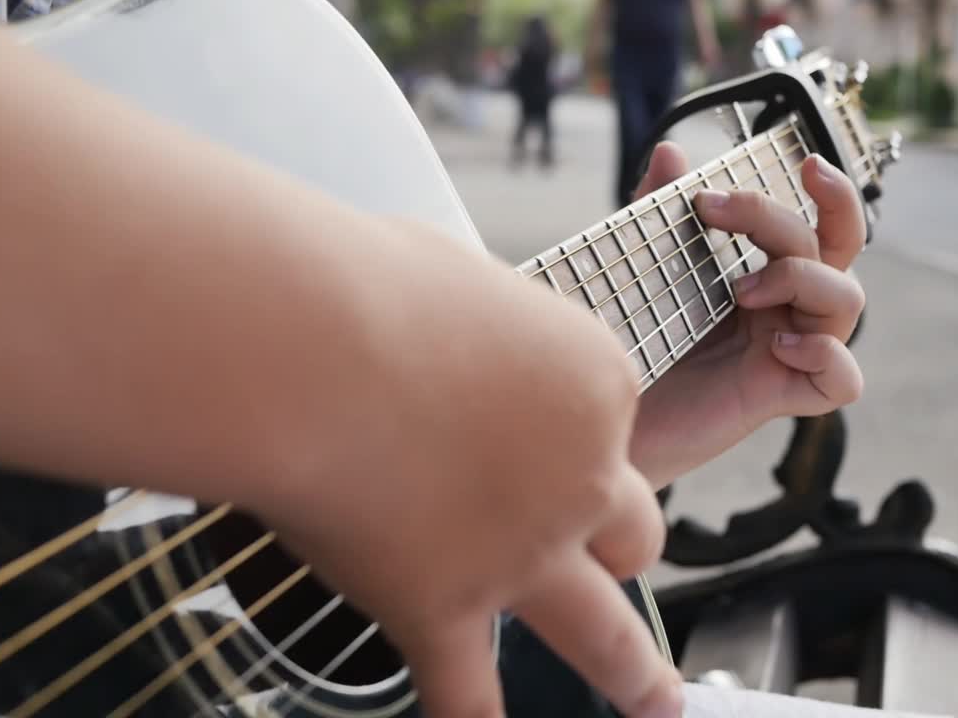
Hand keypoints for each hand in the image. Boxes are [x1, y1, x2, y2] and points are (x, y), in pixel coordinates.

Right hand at [246, 216, 682, 717]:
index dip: (565, 430)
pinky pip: (468, 697)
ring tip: (653, 702)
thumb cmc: (363, 290)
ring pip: (603, 635)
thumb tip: (458, 328)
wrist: (304, 347)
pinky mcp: (441, 609)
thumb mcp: (457, 282)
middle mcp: (576, 478)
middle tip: (615, 557)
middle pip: (632, 531)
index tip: (514, 422)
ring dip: (632, 675)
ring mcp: (519, 554)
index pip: (607, 426)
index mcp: (591, 386)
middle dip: (620, 545)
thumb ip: (485, 326)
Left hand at [627, 142, 866, 487]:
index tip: (797, 161)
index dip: (828, 191)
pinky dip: (827, 354)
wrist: (596, 421)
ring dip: (802, 278)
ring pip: (847, 300)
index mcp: (759, 276)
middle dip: (801, 213)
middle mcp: (781, 311)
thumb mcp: (639, 272)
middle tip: (724, 208)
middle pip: (835, 249)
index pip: (818, 226)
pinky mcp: (778, 398)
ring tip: (741, 291)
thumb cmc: (623, 347)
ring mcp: (784, 353)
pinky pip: (844, 379)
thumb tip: (670, 150)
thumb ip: (655, 215)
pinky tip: (782, 346)